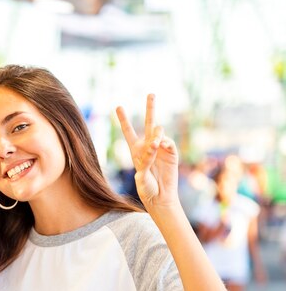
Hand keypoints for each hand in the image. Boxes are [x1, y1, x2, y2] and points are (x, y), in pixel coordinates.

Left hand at [116, 94, 179, 210]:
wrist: (160, 197)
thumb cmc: (147, 189)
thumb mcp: (141, 175)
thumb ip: (146, 159)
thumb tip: (155, 144)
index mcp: (136, 151)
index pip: (129, 132)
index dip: (124, 120)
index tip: (118, 106)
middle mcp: (148, 146)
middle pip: (149, 123)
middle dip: (150, 108)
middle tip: (151, 94)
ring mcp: (161, 148)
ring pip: (159, 131)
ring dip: (157, 134)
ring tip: (155, 143)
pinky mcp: (172, 153)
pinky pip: (168, 142)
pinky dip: (165, 143)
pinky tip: (161, 147)